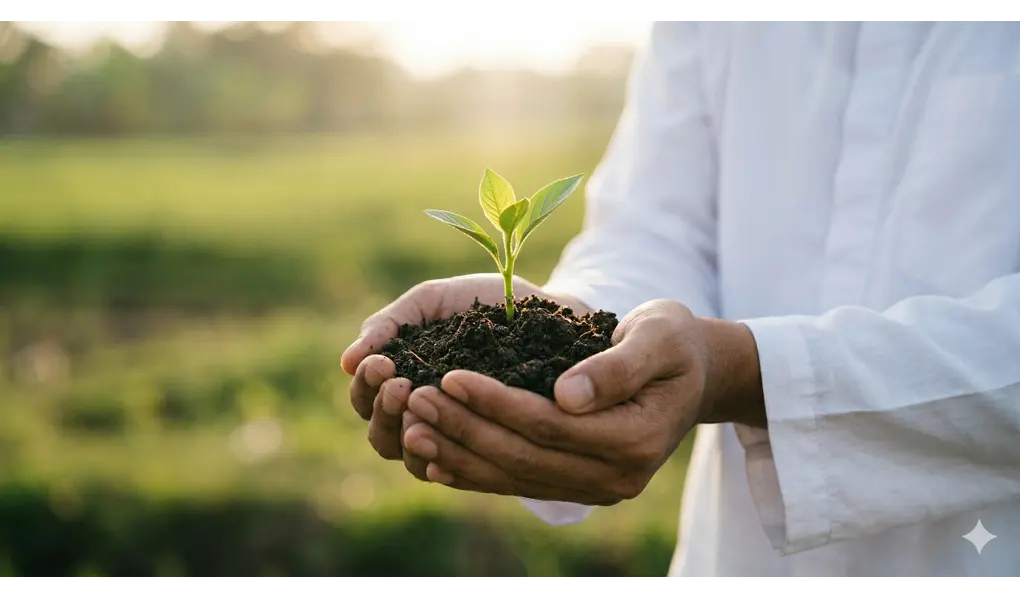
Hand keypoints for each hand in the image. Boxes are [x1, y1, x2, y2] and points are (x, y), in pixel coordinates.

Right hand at [340, 273, 585, 479]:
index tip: (382, 363)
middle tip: (401, 384)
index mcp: (403, 383)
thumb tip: (346, 361)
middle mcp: (422, 419)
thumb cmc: (485, 305)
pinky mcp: (487, 454)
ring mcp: (454, 440)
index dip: (366, 386)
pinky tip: (442, 449)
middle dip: (384, 411)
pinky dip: (443, 463)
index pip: (365, 399)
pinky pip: (457, 473)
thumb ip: (391, 324)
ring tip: (421, 407)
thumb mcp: (434, 302)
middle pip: (381, 437)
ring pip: (412, 460)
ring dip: (408, 436)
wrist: (552, 313)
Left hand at [402, 299, 765, 503]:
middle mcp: (616, 476)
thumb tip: (565, 395)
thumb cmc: (674, 343)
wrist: (694, 374)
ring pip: (515, 477)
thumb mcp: (659, 337)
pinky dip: (475, 474)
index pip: (550, 425)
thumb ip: (616, 366)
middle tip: (415, 400)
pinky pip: (519, 484)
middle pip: (524, 456)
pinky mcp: (580, 487)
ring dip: (459, 455)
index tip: (450, 376)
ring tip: (410, 428)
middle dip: (465, 429)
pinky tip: (435, 461)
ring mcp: (597, 488)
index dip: (496, 403)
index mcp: (635, 439)